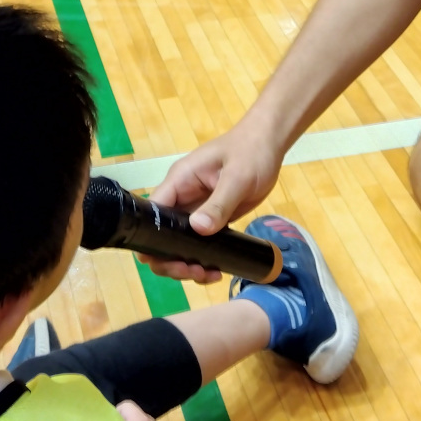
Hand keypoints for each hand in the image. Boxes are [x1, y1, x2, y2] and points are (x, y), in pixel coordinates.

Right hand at [143, 122, 285, 282]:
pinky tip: (217, 270)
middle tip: (194, 272)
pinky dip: (203, 260)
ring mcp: (195, 210)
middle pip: (161, 236)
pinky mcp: (211, 218)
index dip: (152, 241)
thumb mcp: (237, 177)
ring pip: (179, 245)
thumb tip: (198, 230)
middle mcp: (181, 198)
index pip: (153, 214)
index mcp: (179, 182)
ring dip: (188, 264)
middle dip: (171, 260)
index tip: (168, 261)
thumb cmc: (251, 152)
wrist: (268, 144)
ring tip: (209, 276)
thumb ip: (218, 204)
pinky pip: (199, 244)